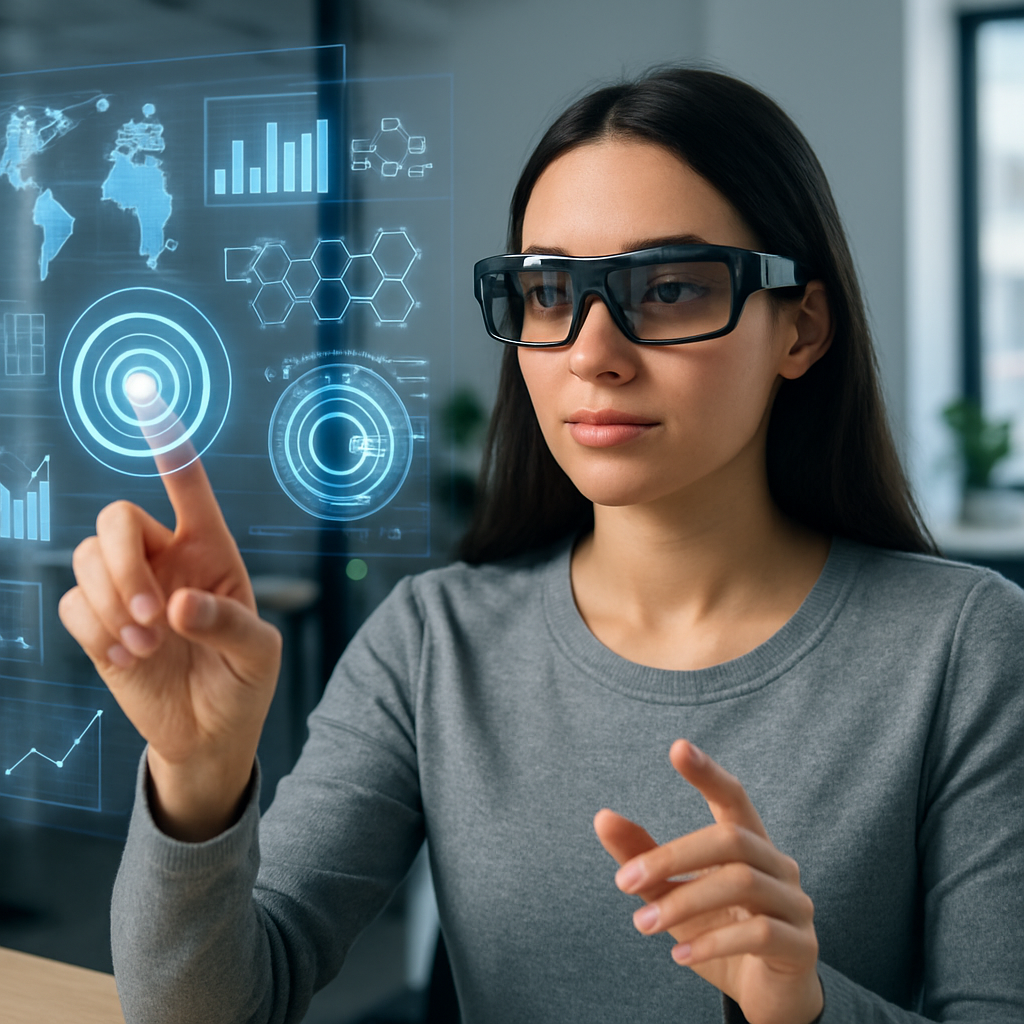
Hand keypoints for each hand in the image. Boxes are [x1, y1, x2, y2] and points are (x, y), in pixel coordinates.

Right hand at [58, 399, 281, 840]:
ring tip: (147, 645)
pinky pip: (71, 605)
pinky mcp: (100, 625)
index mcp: (212, 551)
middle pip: (116, 518)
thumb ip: (229, 623)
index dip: (168, 446)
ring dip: (110, 601)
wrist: (210, 733)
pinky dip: (95, 629)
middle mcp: (166, 560)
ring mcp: (128, 590)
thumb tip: (179, 604)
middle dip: (123, 561)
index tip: (146, 398)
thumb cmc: (244, 682)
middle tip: (153, 615)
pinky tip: (129, 657)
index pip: (189, 487)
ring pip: (85, 558)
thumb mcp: (259, 656)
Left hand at [593, 740, 822, 1023]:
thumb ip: (642, 858)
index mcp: (749, 844)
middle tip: (623, 881)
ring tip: (643, 923)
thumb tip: (602, 816)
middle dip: (672, 857)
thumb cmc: (718, 933)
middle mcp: (779, 864)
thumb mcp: (673, 894)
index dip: (708, 772)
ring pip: (742, 883)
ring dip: (683, 901)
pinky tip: (680, 956)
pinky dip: (713, 942)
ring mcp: (796, 904)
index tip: (677, 747)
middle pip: (731, 839)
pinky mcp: (801, 946)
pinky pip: (760, 933)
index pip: (733, 797)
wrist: (765, 997)